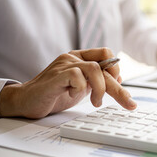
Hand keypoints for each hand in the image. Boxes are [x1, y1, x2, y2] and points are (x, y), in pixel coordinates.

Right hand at [0, 48, 136, 118]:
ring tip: (96, 102)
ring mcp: (64, 65)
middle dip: (119, 88)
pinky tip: (74, 95)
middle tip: (129, 103)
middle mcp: (73, 58)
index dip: (116, 68)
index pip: (106, 53)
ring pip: (94, 69)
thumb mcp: (82, 87)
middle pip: (104, 65)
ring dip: (101, 89)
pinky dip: (81, 89)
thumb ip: (97, 81)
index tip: (117, 85)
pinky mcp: (56, 76)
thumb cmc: (54, 94)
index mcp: (80, 58)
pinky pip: (77, 77)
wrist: (27, 101)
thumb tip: (119, 78)